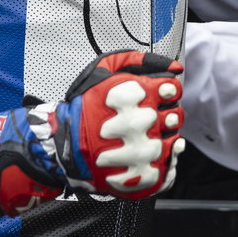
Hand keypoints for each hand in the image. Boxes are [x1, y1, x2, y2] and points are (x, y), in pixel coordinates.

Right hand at [50, 51, 185, 199]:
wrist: (63, 146)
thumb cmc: (83, 108)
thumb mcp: (103, 69)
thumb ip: (138, 61)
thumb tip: (172, 67)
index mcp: (133, 96)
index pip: (172, 90)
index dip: (168, 92)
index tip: (161, 95)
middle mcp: (140, 124)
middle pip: (174, 117)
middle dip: (166, 115)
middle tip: (150, 119)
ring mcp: (142, 152)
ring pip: (172, 143)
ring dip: (164, 139)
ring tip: (145, 138)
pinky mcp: (142, 176)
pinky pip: (166, 169)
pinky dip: (163, 163)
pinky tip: (149, 157)